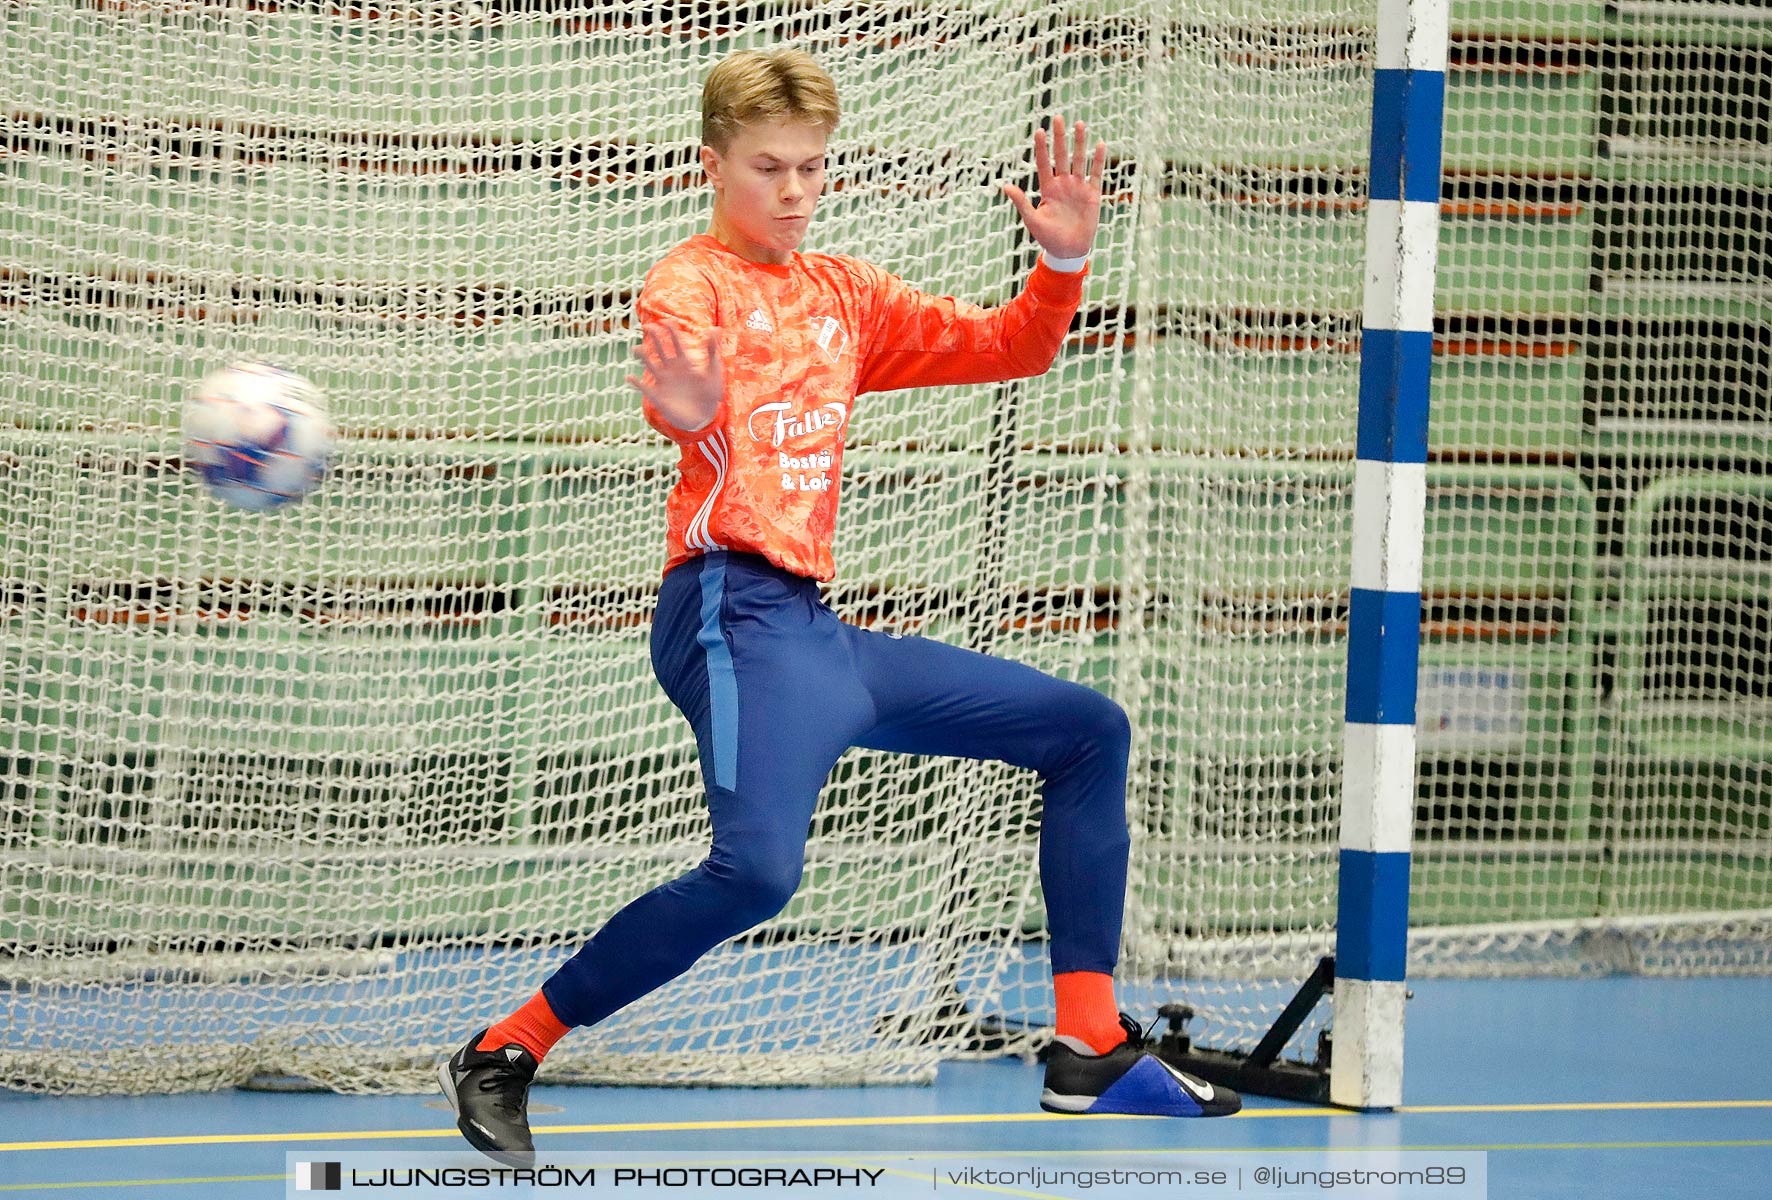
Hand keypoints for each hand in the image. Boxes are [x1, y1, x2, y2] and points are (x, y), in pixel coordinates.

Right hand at [627, 322, 722, 433]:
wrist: (703, 418)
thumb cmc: (710, 394)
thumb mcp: (713, 371)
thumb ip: (712, 350)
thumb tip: (715, 328)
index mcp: (685, 362)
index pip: (676, 342)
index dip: (671, 331)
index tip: (666, 321)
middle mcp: (671, 369)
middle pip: (661, 349)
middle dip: (655, 338)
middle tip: (648, 326)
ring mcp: (663, 381)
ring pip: (650, 365)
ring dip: (643, 357)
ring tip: (636, 349)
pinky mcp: (658, 396)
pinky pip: (644, 388)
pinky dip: (636, 384)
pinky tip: (629, 377)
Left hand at [1001, 115, 1106, 261]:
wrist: (1069, 251)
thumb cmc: (1048, 237)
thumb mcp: (1032, 220)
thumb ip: (1021, 202)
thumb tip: (1005, 186)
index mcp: (1048, 189)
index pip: (1044, 163)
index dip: (1041, 148)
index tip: (1039, 131)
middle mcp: (1063, 184)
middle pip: (1061, 155)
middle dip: (1059, 137)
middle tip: (1058, 118)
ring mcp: (1078, 188)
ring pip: (1079, 160)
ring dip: (1079, 142)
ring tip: (1079, 123)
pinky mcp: (1092, 195)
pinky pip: (1096, 174)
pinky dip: (1098, 160)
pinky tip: (1100, 145)